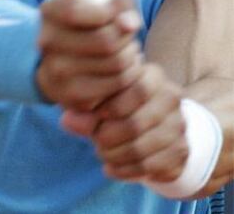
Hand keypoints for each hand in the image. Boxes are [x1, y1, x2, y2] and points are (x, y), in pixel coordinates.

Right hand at [36, 0, 142, 110]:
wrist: (67, 58)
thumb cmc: (92, 21)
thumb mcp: (104, 1)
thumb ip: (120, 6)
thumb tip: (129, 25)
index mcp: (49, 13)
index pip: (76, 11)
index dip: (108, 12)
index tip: (120, 14)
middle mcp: (47, 43)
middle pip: (106, 41)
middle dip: (128, 38)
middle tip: (130, 37)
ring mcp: (55, 73)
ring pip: (116, 65)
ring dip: (132, 57)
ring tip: (130, 52)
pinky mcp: (70, 98)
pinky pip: (116, 88)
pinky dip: (129, 78)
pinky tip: (123, 70)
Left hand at [61, 63, 188, 183]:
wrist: (156, 126)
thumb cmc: (120, 106)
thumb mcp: (102, 101)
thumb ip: (85, 109)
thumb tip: (67, 120)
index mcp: (152, 76)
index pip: (137, 89)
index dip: (112, 106)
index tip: (96, 115)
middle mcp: (170, 97)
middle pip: (136, 123)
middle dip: (108, 136)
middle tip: (95, 140)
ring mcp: (178, 125)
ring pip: (141, 148)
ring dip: (114, 155)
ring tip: (101, 153)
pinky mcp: (180, 151)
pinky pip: (149, 166)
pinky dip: (125, 170)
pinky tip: (111, 167)